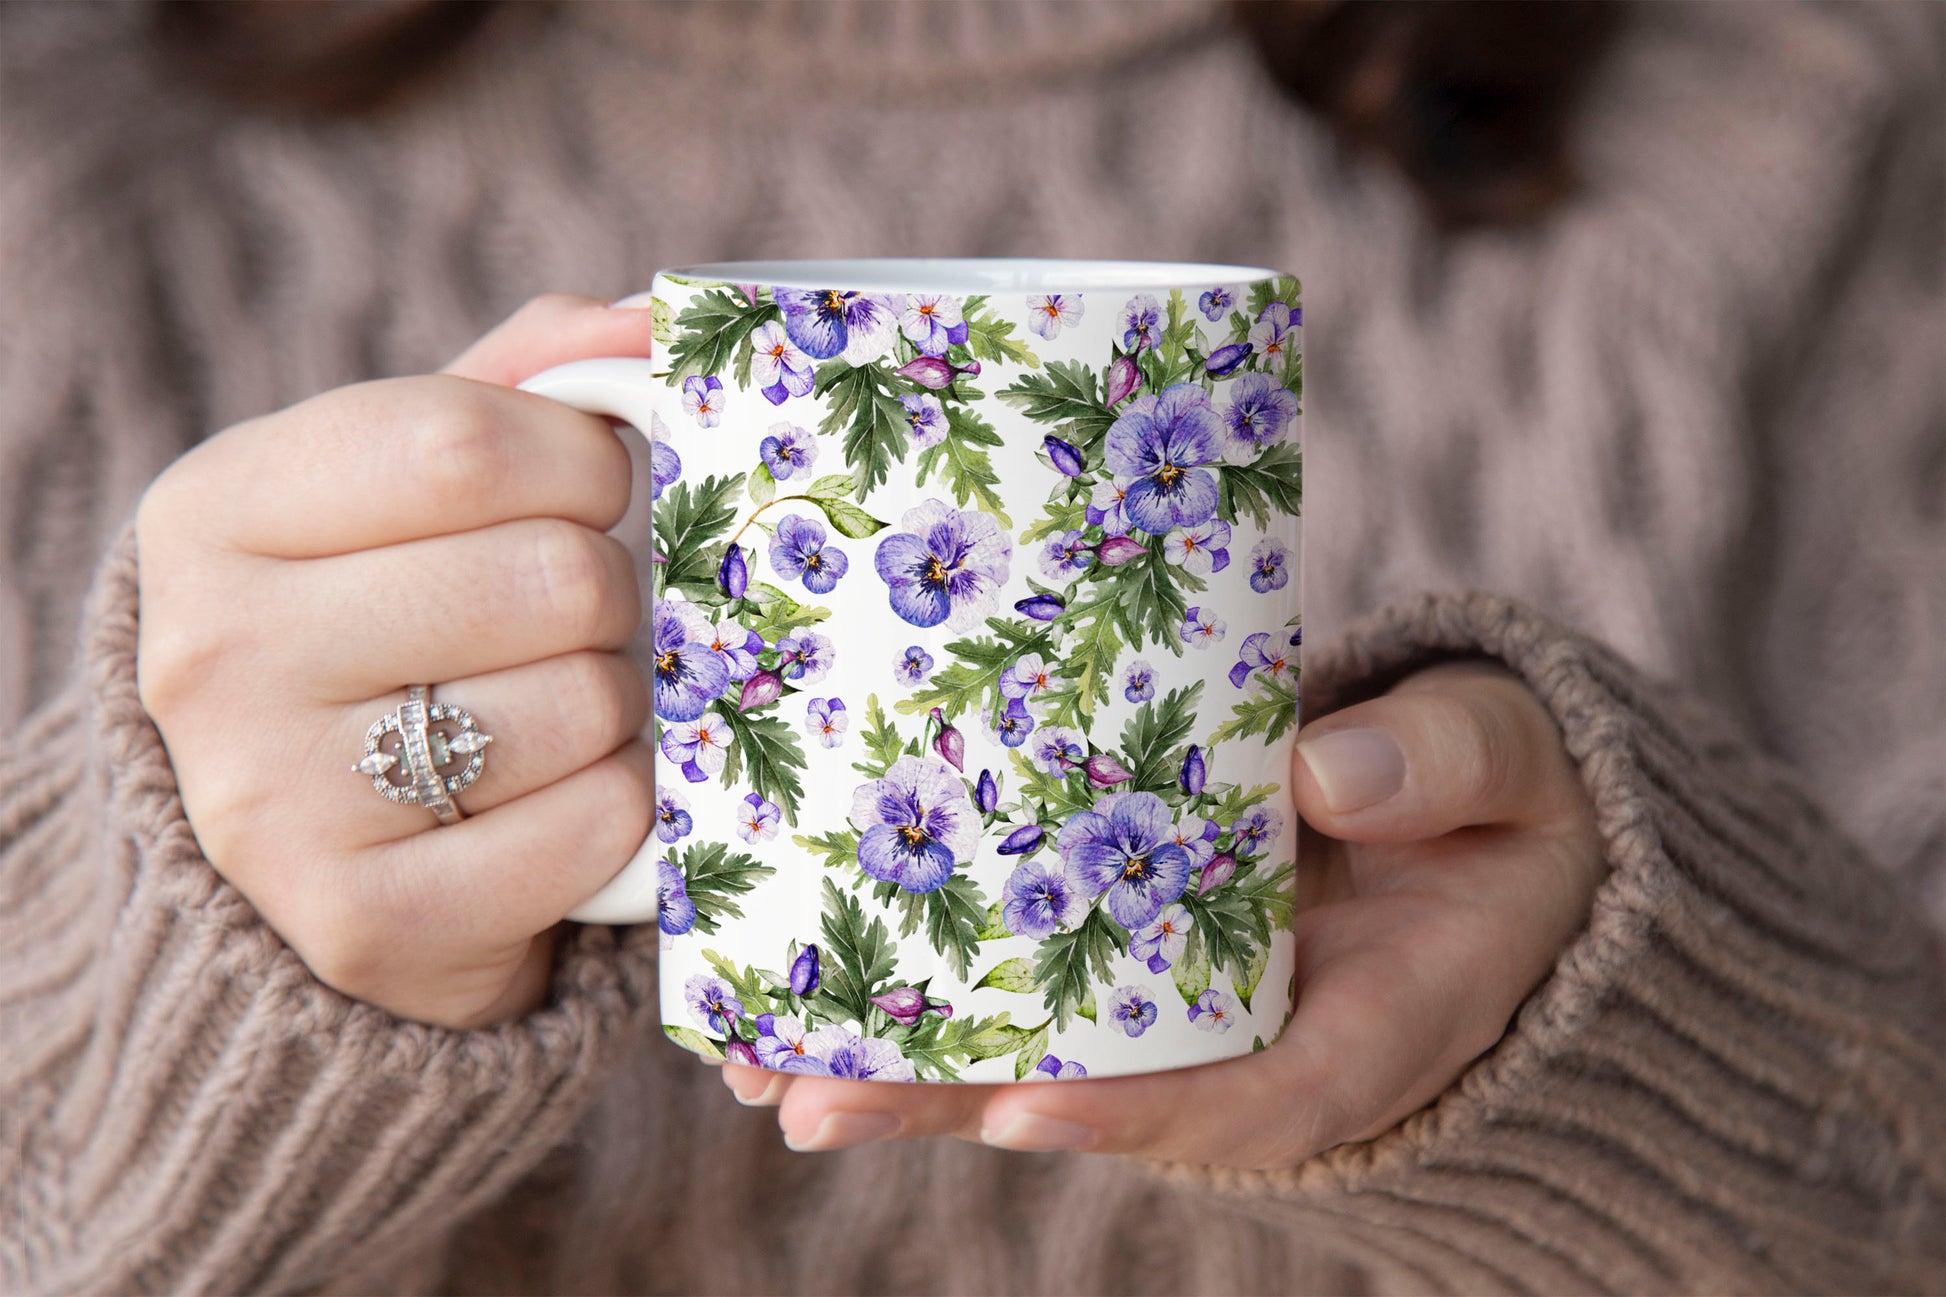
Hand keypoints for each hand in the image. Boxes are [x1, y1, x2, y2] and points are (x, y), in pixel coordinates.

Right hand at [136, 295, 661, 1027]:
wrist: (318, 847)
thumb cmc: (390, 623)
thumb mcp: (410, 484)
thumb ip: (524, 380)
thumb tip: (648, 318)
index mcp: (216, 510)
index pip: (463, 444)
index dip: (583, 461)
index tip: (593, 489)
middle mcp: (216, 654)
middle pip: (546, 576)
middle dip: (605, 592)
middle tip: (572, 619)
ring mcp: (275, 804)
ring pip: (582, 704)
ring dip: (616, 704)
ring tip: (555, 710)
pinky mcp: (364, 924)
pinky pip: (596, 826)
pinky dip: (623, 806)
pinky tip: (562, 797)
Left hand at [720, 661, 1604, 1164]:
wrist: (1485, 822)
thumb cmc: (1504, 801)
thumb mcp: (1511, 768)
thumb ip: (1444, 765)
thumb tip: (1324, 772)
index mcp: (1364, 1024)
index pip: (1248, 1093)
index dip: (1136, 1109)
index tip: (1023, 1104)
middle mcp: (1252, 1039)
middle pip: (1098, 1093)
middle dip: (954, 1107)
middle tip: (809, 1104)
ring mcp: (1186, 1003)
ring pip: (1039, 1052)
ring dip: (903, 1069)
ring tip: (761, 1067)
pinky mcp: (1141, 952)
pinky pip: (1031, 985)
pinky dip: (928, 992)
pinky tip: (810, 984)